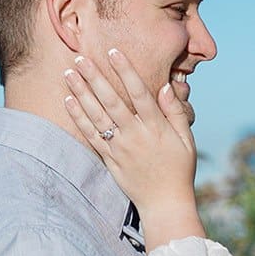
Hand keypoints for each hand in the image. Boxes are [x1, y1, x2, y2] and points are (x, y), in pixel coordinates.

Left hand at [63, 49, 197, 217]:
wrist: (165, 203)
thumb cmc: (179, 169)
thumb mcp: (186, 140)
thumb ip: (175, 112)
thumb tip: (166, 87)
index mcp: (156, 127)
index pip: (139, 93)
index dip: (126, 71)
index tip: (113, 52)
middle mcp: (135, 135)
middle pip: (112, 101)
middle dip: (95, 78)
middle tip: (80, 58)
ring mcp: (120, 148)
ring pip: (97, 116)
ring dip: (81, 94)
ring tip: (68, 74)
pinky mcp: (110, 159)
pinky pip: (91, 136)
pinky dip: (79, 119)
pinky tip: (68, 102)